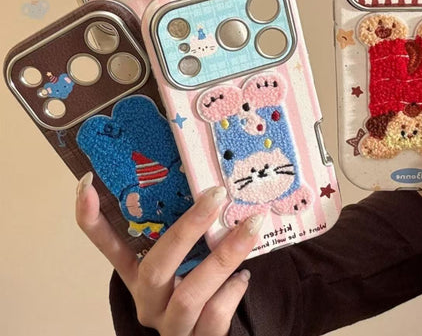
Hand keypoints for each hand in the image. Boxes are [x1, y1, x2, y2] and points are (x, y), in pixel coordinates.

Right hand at [75, 178, 263, 334]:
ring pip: (190, 294)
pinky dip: (232, 292)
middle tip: (217, 195)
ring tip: (251, 226)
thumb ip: (190, 239)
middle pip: (156, 267)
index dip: (93, 220)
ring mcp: (170, 326)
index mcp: (137, 277)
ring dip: (224, 256)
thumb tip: (214, 190)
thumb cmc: (196, 291)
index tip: (87, 183)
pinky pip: (214, 317)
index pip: (108, 248)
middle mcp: (147, 302)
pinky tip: (243, 276)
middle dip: (189, 227)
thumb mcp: (183, 265)